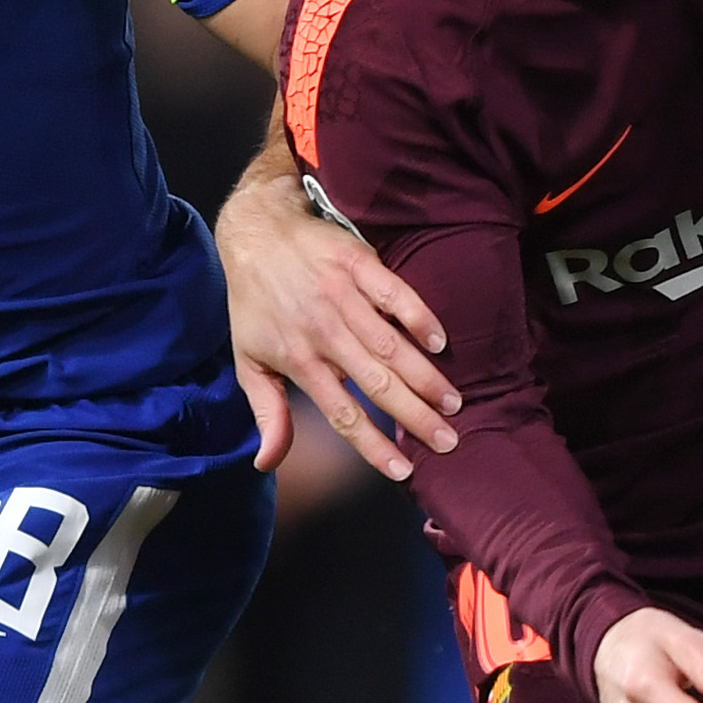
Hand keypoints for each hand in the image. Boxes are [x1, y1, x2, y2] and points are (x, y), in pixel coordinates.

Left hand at [217, 164, 457, 478]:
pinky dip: (418, 316)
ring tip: (454, 403)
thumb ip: (267, 413)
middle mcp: (323, 332)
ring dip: (425, 376)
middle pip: (377, 384)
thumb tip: (267, 463)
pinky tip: (440, 341)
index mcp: (298, 360)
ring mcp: (342, 296)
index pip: (341, 414)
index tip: (403, 471)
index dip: (372, 446)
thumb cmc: (255, 303)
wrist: (257, 232)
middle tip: (448, 441)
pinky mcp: (358, 264)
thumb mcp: (248, 361)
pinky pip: (395, 293)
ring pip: (391, 344)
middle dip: (415, 416)